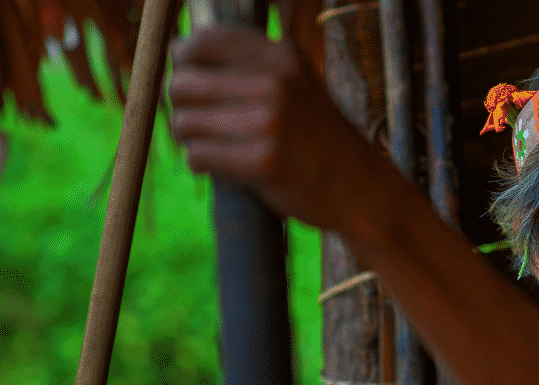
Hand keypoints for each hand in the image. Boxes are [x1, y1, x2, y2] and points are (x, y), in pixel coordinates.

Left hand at [169, 23, 384, 230]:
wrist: (362, 189)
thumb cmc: (319, 139)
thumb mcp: (297, 84)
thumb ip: (249, 66)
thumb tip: (176, 49)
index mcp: (281, 56)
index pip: (204, 41)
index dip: (185, 60)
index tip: (191, 78)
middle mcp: (274, 83)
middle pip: (183, 82)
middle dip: (179, 105)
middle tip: (195, 122)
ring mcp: (268, 122)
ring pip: (184, 121)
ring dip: (188, 139)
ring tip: (209, 146)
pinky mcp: (262, 161)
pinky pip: (198, 156)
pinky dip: (201, 164)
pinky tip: (220, 167)